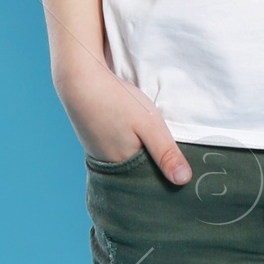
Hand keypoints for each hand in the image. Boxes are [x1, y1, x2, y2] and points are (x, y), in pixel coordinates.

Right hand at [54, 48, 190, 184]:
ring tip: (151, 141)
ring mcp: (99, 155)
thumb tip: (184, 181)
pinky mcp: (95, 143)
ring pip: (129, 162)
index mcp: (124, 169)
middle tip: (168, 150)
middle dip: (155, 166)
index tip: (181, 169)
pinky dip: (128, 146)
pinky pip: (118, 151)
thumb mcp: (149, 125)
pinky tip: (133, 134)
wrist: (80, 79)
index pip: (151, 183)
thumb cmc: (116, 101)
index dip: (166, 176)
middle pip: (140, 174)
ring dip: (141, 154)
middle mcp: (109, 167)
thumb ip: (166, 153)